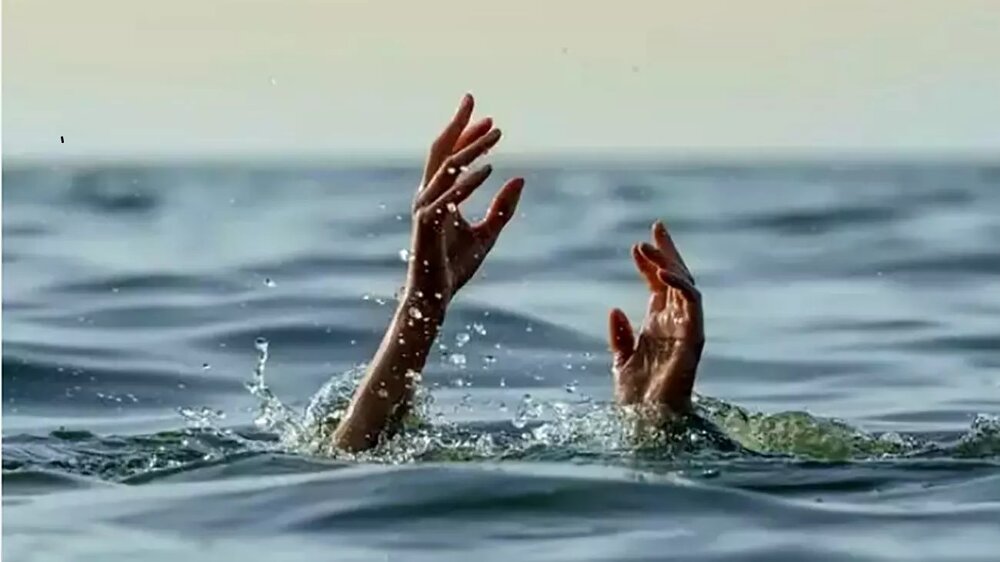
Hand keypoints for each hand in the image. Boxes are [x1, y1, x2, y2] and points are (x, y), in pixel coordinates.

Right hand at [333, 94, 523, 451]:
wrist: (435, 301)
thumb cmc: (455, 269)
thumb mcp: (488, 233)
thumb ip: (502, 207)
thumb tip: (520, 177)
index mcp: (439, 196)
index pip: (451, 157)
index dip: (468, 135)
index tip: (491, 119)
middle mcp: (428, 197)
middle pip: (441, 151)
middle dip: (459, 125)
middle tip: (474, 99)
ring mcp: (425, 210)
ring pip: (446, 168)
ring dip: (472, 147)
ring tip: (496, 131)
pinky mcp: (427, 226)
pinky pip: (448, 197)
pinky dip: (469, 182)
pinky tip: (491, 168)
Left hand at [608, 221, 703, 415]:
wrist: (647, 422)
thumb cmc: (636, 399)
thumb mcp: (621, 361)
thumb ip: (620, 335)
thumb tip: (615, 309)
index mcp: (658, 326)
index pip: (659, 286)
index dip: (650, 264)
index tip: (636, 245)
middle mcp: (675, 324)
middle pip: (676, 279)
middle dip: (667, 253)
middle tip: (656, 227)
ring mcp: (686, 329)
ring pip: (685, 286)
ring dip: (670, 264)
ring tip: (650, 247)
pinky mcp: (693, 338)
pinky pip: (693, 305)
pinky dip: (680, 286)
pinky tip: (661, 273)